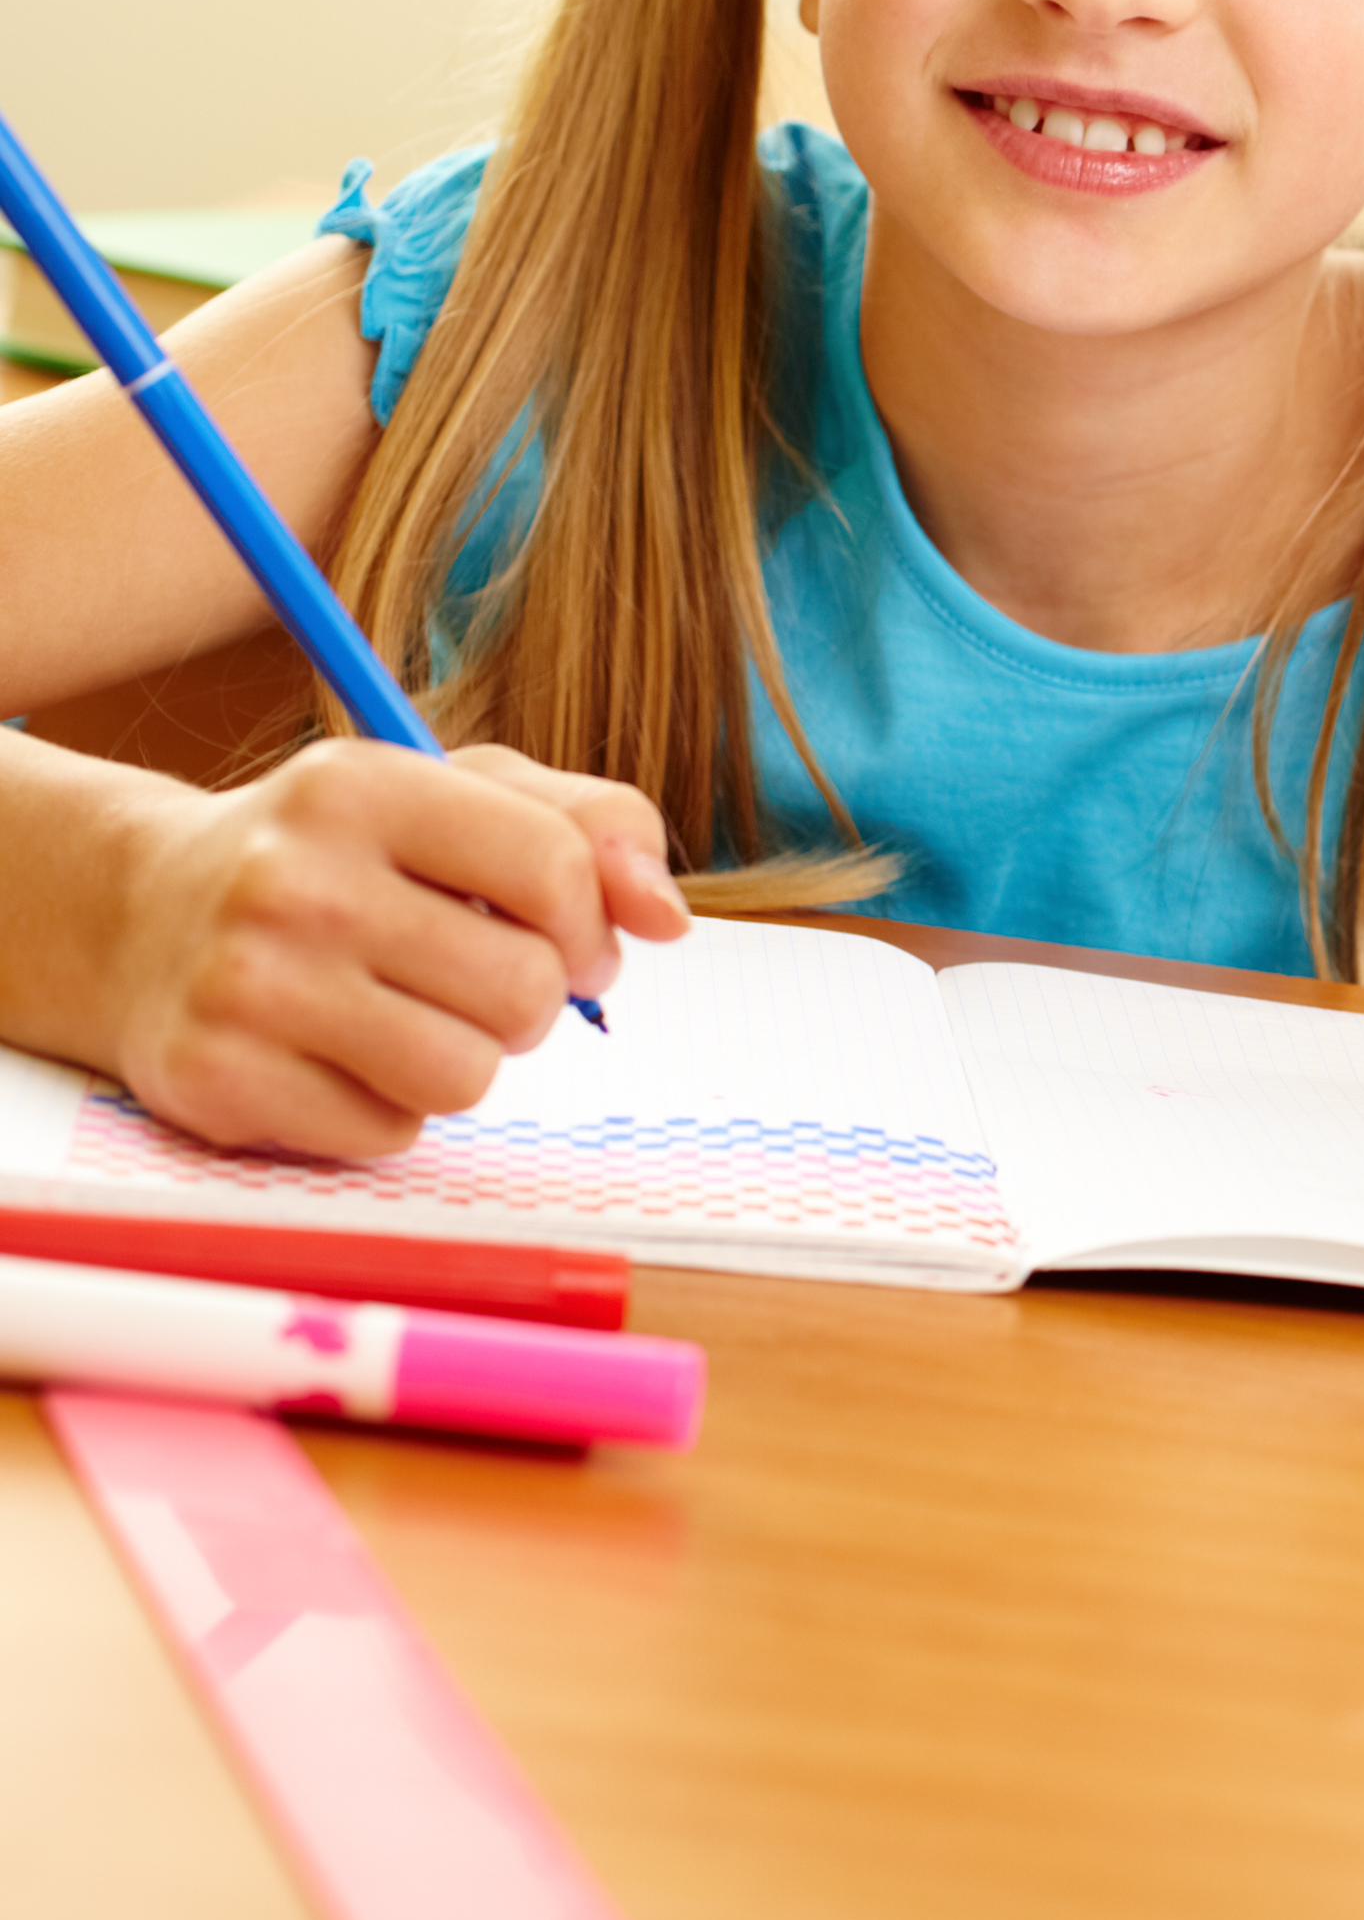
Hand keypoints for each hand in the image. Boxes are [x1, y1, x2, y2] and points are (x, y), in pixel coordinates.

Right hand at [95, 741, 688, 1158]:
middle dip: (528, 999)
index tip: (569, 938)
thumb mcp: (456, 796)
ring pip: (467, 1074)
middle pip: (524, 987)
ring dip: (464, 1058)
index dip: (592, 923)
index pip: (556, 868)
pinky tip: (333, 1054)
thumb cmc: (337, 855)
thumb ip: (590, 825)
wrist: (136, 916)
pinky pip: (389, 1133)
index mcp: (361, 786)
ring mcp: (245, 985)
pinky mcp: (215, 1080)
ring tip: (403, 1015)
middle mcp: (294, 880)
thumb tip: (670, 917)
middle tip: (470, 980)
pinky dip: (386, 1107)